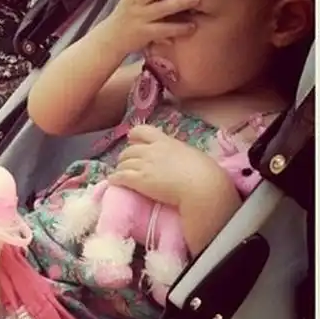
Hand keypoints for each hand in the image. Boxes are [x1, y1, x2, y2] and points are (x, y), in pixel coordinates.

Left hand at [109, 125, 231, 208]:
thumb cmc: (206, 173)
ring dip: (120, 169)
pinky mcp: (139, 180)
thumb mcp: (191, 154)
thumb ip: (179, 153)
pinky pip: (120, 177)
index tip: (132, 141)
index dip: (134, 136)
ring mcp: (144, 165)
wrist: (202, 187)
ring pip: (122, 163)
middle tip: (127, 165)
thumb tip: (177, 159)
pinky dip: (115, 179)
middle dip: (126, 158)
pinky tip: (114, 182)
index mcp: (165, 142)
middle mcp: (151, 150)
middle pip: (129, 150)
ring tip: (121, 176)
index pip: (143, 131)